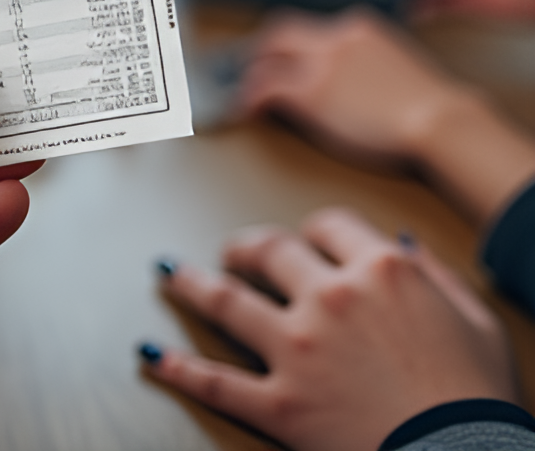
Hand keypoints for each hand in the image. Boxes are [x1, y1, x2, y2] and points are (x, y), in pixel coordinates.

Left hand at [143, 208, 517, 450]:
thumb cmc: (478, 399)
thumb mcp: (474, 320)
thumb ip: (433, 274)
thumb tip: (402, 245)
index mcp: (378, 271)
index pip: (327, 226)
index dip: (312, 230)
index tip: (305, 238)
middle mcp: (329, 299)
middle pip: (270, 250)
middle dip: (246, 246)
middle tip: (232, 251)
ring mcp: (298, 350)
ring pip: (227, 301)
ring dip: (192, 284)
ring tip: (169, 273)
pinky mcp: (280, 405)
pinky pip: (219, 382)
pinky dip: (181, 369)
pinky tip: (153, 357)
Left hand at [237, 8, 477, 168]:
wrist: (439, 121)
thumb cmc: (428, 106)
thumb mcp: (394, 66)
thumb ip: (367, 62)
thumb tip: (347, 80)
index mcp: (358, 27)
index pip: (311, 28)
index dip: (289, 44)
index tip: (280, 54)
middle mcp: (334, 37)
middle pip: (280, 30)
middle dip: (260, 47)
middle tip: (244, 65)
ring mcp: (319, 62)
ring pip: (267, 55)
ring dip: (247, 71)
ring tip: (236, 88)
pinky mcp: (309, 90)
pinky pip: (265, 88)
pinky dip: (250, 97)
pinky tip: (245, 110)